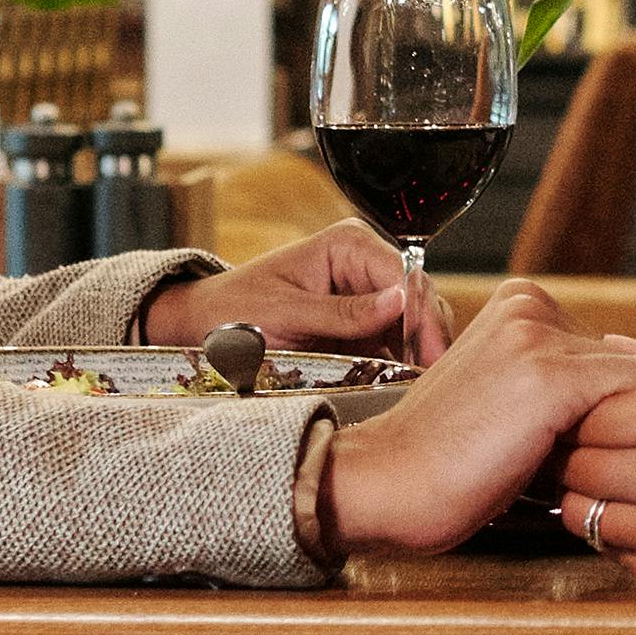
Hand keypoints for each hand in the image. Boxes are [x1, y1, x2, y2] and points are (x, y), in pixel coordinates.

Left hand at [150, 223, 453, 366]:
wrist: (204, 328)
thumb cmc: (234, 310)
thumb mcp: (286, 313)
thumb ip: (342, 312)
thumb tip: (399, 302)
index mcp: (348, 245)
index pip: (404, 276)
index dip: (422, 316)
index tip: (431, 356)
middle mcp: (365, 266)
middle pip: (417, 301)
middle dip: (427, 339)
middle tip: (431, 382)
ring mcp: (367, 299)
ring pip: (414, 327)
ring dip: (417, 357)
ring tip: (419, 390)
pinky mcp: (363, 330)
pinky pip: (395, 349)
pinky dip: (401, 368)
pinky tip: (402, 388)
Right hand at [332, 284, 635, 552]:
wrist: (389, 481)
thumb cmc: (444, 454)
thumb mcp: (501, 387)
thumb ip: (552, 371)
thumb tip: (623, 391)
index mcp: (515, 301)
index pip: (600, 345)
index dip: (593, 398)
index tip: (560, 435)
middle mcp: (529, 307)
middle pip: (619, 359)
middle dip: (605, 408)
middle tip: (561, 453)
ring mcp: (539, 338)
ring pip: (632, 377)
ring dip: (613, 423)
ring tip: (564, 459)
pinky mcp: (554, 377)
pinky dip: (624, 432)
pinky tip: (577, 462)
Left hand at [552, 371, 635, 589]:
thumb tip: (609, 346)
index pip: (584, 416)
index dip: (583, 412)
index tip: (595, 410)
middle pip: (575, 471)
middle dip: (581, 457)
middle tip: (607, 448)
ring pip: (590, 521)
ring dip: (598, 501)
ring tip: (634, 482)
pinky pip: (628, 559)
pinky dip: (630, 540)